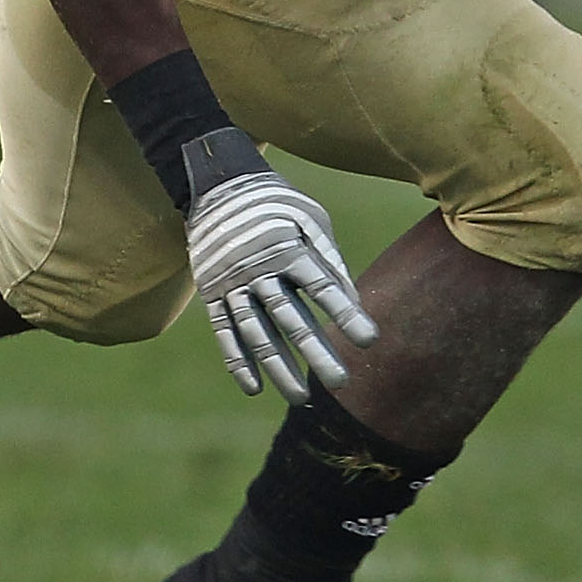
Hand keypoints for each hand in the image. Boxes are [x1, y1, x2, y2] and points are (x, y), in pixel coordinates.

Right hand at [181, 129, 377, 402]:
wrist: (216, 183)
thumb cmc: (275, 202)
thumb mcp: (309, 217)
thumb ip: (329, 259)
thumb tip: (353, 300)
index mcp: (288, 247)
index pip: (321, 287)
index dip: (346, 313)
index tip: (369, 340)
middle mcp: (259, 269)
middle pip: (290, 318)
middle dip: (316, 351)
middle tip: (341, 382)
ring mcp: (231, 282)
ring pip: (256, 332)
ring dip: (278, 367)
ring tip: (301, 398)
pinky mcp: (211, 291)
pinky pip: (224, 331)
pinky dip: (237, 360)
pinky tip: (254, 387)